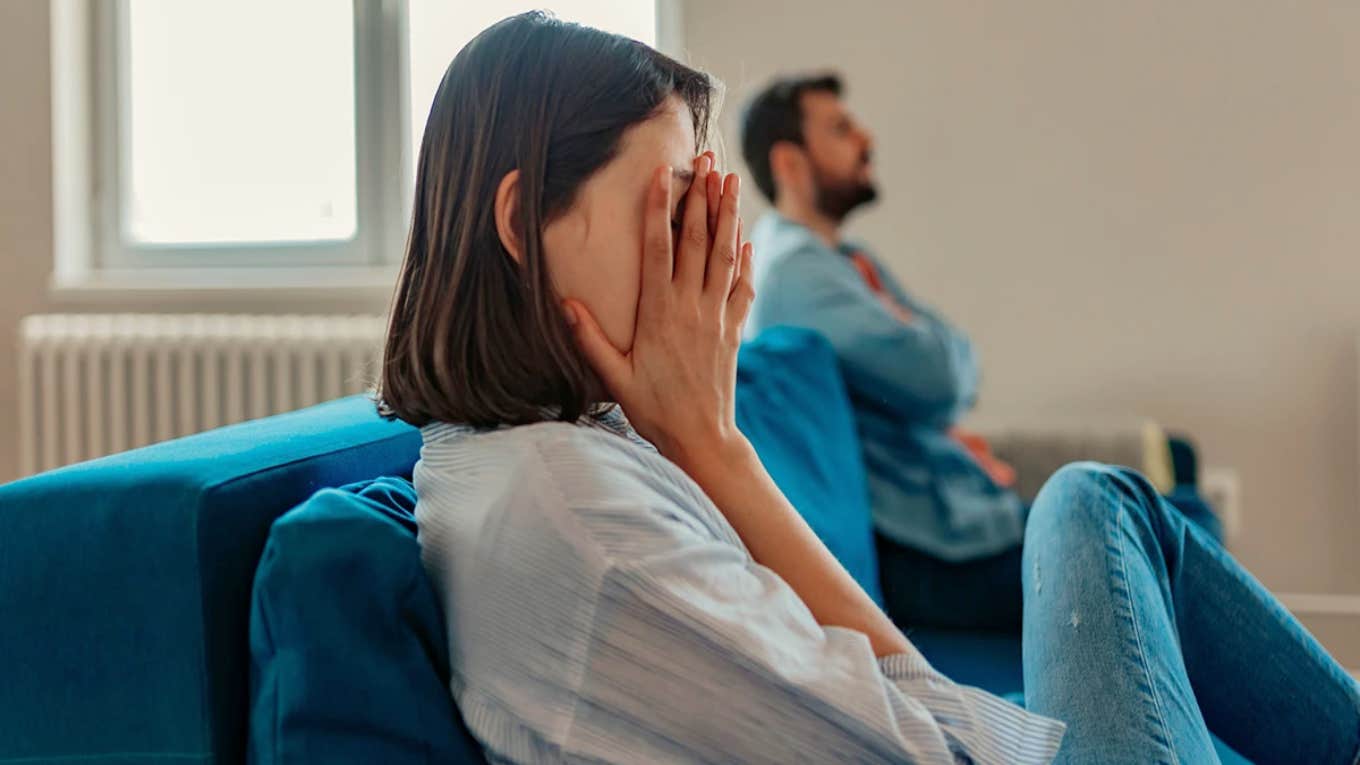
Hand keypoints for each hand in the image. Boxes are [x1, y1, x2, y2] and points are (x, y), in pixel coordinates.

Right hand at [563, 153, 753, 471]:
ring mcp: (716, 317)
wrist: (701, 439)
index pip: (658, 248)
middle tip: (706, 161)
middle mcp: (691, 308)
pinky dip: (745, 258)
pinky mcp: (733, 330)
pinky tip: (747, 237)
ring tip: (731, 181)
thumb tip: (564, 303)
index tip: (663, 175)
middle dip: (702, 198)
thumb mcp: (613, 376)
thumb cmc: (652, 409)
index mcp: (658, 313)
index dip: (660, 208)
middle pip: (699, 241)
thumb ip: (589, 338)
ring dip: (728, 216)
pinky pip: (742, 286)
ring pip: (725, 256)